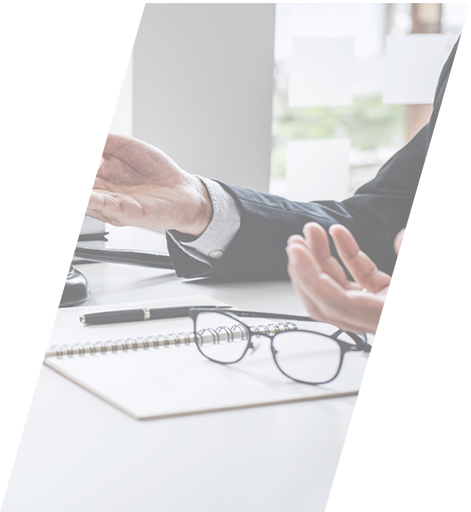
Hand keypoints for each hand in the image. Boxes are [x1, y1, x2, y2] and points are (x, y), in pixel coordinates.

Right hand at [7, 116, 212, 235]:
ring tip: (35, 185)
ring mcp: (113, 206)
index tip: (16, 169)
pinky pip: (105, 206)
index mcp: (95, 180)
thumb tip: (60, 120)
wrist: (182, 189)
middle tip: (19, 177)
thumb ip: (90, 136)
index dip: (39, 175)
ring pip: (80, 201)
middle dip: (40, 185)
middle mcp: (99, 195)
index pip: (60, 178)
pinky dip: (86, 200)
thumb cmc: (153, 171)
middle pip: (64, 191)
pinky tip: (68, 194)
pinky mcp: (129, 212)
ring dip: (56, 194)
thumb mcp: (119, 146)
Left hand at [286, 222, 463, 345]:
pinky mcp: (389, 296)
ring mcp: (382, 307)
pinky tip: (339, 236)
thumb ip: (429, 259)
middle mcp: (380, 317)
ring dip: (321, 262)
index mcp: (391, 320)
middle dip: (306, 272)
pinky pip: (359, 278)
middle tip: (295, 244)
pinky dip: (346, 257)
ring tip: (310, 235)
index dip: (311, 279)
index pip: (337, 303)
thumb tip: (404, 238)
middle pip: (328, 299)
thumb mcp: (458, 278)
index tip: (297, 254)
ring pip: (339, 288)